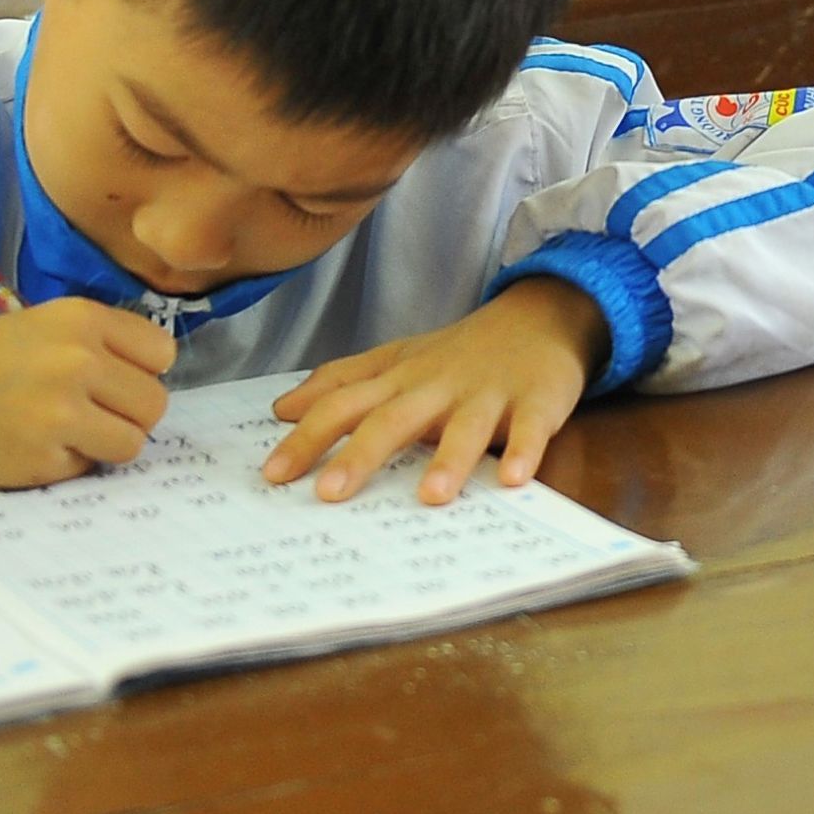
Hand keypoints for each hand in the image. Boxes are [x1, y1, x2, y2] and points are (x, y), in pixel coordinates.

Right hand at [0, 300, 177, 488]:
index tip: (114, 381)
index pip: (161, 353)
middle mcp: (78, 360)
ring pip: (133, 441)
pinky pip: (90, 468)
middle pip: (154, 403)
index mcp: (81, 319)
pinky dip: (68, 464)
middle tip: (87, 414)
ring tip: (64, 432)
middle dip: (127, 414)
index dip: (140, 372)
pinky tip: (32, 446)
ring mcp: (62, 412)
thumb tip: (153, 378)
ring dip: (105, 444)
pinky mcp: (43, 458)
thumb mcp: (43, 326)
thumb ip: (100, 343)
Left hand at [258, 277, 608, 503]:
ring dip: (449, 459)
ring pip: (465, 426)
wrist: (539, 317)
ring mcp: (488, 394)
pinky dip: (524, 451)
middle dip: (361, 454)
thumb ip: (341, 382)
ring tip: (432, 496)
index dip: (308, 436)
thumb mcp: (396, 359)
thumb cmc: (458, 352)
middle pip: (395, 419)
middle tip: (329, 494)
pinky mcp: (536, 401)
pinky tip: (514, 478)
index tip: (274, 474)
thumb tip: (281, 409)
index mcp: (401, 379)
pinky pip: (531, 428)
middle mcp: (438, 386)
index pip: (345, 404)